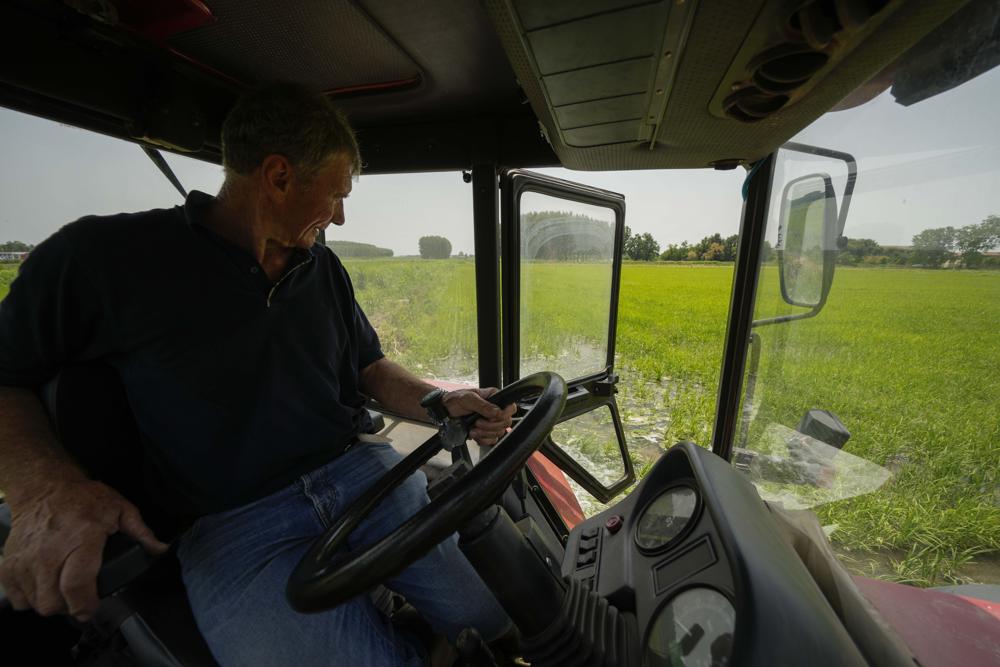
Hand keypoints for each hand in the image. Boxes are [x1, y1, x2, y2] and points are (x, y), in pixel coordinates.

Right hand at [0, 479, 167, 621]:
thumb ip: (141, 532)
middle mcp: (49, 554)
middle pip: (54, 602)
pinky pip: (18, 598)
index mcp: (81, 540)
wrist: (44, 488)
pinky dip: (30, 597)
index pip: (77, 586)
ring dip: (51, 602)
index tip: (92, 608)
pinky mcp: (9, 566)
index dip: (86, 605)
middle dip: (70, 606)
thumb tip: (160, 549)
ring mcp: (25, 561)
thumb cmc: (83, 498)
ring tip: (63, 588)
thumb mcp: (120, 509)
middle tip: (80, 596)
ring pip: (36, 604)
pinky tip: (44, 585)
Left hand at [441, 387, 516, 446]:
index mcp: (494, 398)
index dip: (504, 414)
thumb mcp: (468, 398)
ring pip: (499, 433)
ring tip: (473, 429)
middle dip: (491, 426)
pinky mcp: (485, 432)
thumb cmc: (455, 401)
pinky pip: (492, 440)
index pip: (511, 408)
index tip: (492, 417)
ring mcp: (491, 422)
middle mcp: (495, 410)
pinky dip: (483, 439)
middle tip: (478, 422)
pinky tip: (474, 434)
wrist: (444, 412)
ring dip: (485, 433)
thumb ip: (483, 405)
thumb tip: (497, 412)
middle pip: (506, 423)